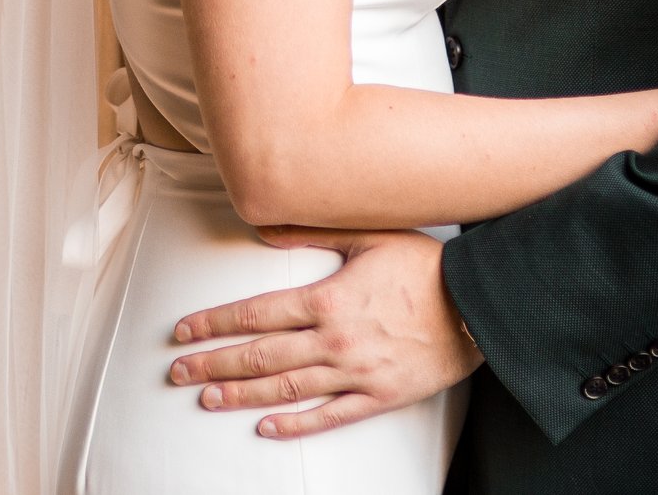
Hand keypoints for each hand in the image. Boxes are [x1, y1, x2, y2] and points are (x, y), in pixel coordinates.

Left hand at [165, 229, 480, 437]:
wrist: (480, 306)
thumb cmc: (425, 266)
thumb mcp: (367, 235)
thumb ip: (311, 232)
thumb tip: (262, 228)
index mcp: (327, 299)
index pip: (256, 313)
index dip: (214, 323)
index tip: (183, 331)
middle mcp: (335, 340)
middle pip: (260, 355)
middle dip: (214, 364)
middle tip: (178, 372)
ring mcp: (357, 372)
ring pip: (287, 389)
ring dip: (242, 396)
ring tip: (207, 399)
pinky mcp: (380, 396)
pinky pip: (330, 417)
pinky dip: (296, 425)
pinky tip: (266, 428)